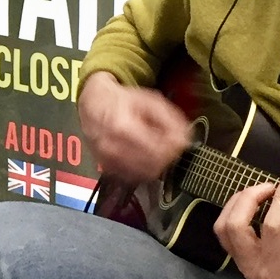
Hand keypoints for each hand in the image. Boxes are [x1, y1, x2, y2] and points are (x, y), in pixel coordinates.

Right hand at [78, 72, 192, 183]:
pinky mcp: (107, 169)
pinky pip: (135, 177)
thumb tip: (185, 139)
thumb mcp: (150, 100)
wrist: (94, 105)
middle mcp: (112, 148)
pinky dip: (145, 170)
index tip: (181, 140)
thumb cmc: (122, 101)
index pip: (158, 150)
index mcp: (122, 127)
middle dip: (168, 157)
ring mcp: (108, 161)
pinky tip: (146, 156)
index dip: (175, 148)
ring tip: (159, 149)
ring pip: (145, 174)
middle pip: (153, 165)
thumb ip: (170, 119)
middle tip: (172, 145)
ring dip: (158, 165)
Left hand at [213, 171, 279, 278]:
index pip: (273, 228)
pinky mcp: (243, 263)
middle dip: (250, 198)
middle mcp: (255, 269)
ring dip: (237, 204)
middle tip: (272, 185)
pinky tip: (252, 204)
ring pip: (223, 229)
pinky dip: (233, 213)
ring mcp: (245, 267)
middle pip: (235, 226)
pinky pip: (226, 235)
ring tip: (261, 191)